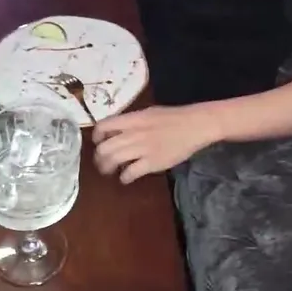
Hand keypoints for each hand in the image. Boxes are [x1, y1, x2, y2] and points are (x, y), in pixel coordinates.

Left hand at [92, 104, 219, 182]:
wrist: (195, 125)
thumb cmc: (173, 118)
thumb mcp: (148, 113)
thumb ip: (131, 122)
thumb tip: (116, 131)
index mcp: (132, 119)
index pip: (103, 127)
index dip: (96, 137)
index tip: (98, 143)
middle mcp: (133, 133)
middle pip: (104, 148)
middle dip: (99, 158)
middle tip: (102, 162)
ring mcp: (142, 149)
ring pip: (113, 160)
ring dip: (107, 168)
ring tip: (110, 171)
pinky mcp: (152, 163)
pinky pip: (130, 173)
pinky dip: (124, 177)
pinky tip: (126, 177)